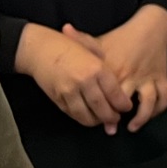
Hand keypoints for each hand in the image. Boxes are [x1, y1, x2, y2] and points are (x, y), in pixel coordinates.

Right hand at [16, 21, 130, 130]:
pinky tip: (88, 116)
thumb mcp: (92, 49)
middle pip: (102, 108)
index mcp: (96, 68)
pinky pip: (72, 114)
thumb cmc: (69, 46)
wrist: (40, 49)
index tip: (127, 107)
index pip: (114, 93)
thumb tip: (119, 83)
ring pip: (86, 115)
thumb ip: (106, 65)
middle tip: (116, 118)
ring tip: (103, 120)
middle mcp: (83, 81)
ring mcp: (68, 92)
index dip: (122, 104)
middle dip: (111, 117)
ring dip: (96, 121)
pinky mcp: (57, 98)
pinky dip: (82, 118)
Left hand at [85, 4, 166, 133]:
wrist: (151, 27)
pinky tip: (150, 116)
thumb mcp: (99, 40)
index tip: (92, 120)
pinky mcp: (161, 77)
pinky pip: (164, 96)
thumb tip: (64, 28)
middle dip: (117, 117)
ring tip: (132, 127)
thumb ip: (81, 39)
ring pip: (148, 102)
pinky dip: (159, 108)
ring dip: (141, 117)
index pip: (104, 95)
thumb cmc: (121, 37)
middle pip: (124, 102)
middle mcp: (132, 76)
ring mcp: (148, 77)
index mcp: (114, 70)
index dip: (98, 109)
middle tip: (110, 128)